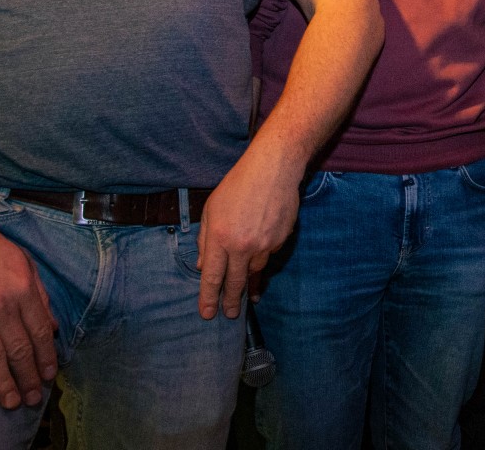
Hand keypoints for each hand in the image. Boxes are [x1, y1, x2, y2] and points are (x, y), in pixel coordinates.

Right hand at [0, 215, 56, 408]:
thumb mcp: (25, 264)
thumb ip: (40, 296)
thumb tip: (53, 328)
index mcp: (23, 290)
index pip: (39, 332)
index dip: (45, 358)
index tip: (48, 377)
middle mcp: (1, 304)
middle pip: (19, 348)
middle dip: (28, 377)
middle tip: (32, 399)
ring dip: (3, 382)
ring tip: (10, 402)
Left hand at [196, 152, 299, 320]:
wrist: (273, 170)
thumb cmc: (237, 186)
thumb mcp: (211, 210)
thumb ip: (205, 241)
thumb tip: (204, 267)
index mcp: (220, 238)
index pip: (212, 277)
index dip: (209, 298)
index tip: (207, 314)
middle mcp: (242, 246)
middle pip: (235, 283)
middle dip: (231, 302)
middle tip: (230, 315)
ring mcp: (264, 245)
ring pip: (254, 271)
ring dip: (249, 282)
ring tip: (248, 294)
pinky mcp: (280, 240)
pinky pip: (268, 256)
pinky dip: (262, 258)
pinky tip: (260, 254)